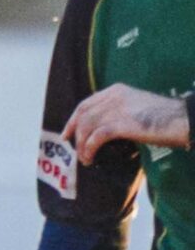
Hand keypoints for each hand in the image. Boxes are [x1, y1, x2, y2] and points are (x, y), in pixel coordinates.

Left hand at [64, 83, 190, 159]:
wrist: (183, 119)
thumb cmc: (165, 118)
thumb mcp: (137, 107)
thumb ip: (119, 112)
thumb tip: (102, 129)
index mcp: (117, 90)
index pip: (86, 104)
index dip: (72, 120)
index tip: (67, 134)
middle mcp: (114, 97)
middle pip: (83, 116)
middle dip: (74, 134)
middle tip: (74, 150)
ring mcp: (117, 109)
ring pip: (87, 128)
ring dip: (82, 146)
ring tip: (86, 158)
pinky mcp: (121, 124)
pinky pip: (95, 138)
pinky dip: (89, 149)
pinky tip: (91, 158)